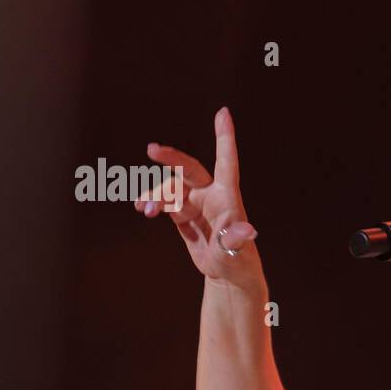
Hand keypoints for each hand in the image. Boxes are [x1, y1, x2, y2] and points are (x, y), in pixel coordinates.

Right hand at [133, 107, 261, 288]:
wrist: (228, 276)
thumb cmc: (239, 262)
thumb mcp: (237, 252)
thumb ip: (236, 239)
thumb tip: (247, 231)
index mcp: (227, 197)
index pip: (226, 161)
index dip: (224, 137)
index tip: (223, 113)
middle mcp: (211, 195)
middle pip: (189, 169)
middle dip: (171, 158)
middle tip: (152, 150)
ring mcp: (196, 204)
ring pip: (171, 190)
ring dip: (156, 195)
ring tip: (144, 208)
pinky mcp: (184, 216)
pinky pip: (166, 203)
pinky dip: (153, 204)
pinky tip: (144, 210)